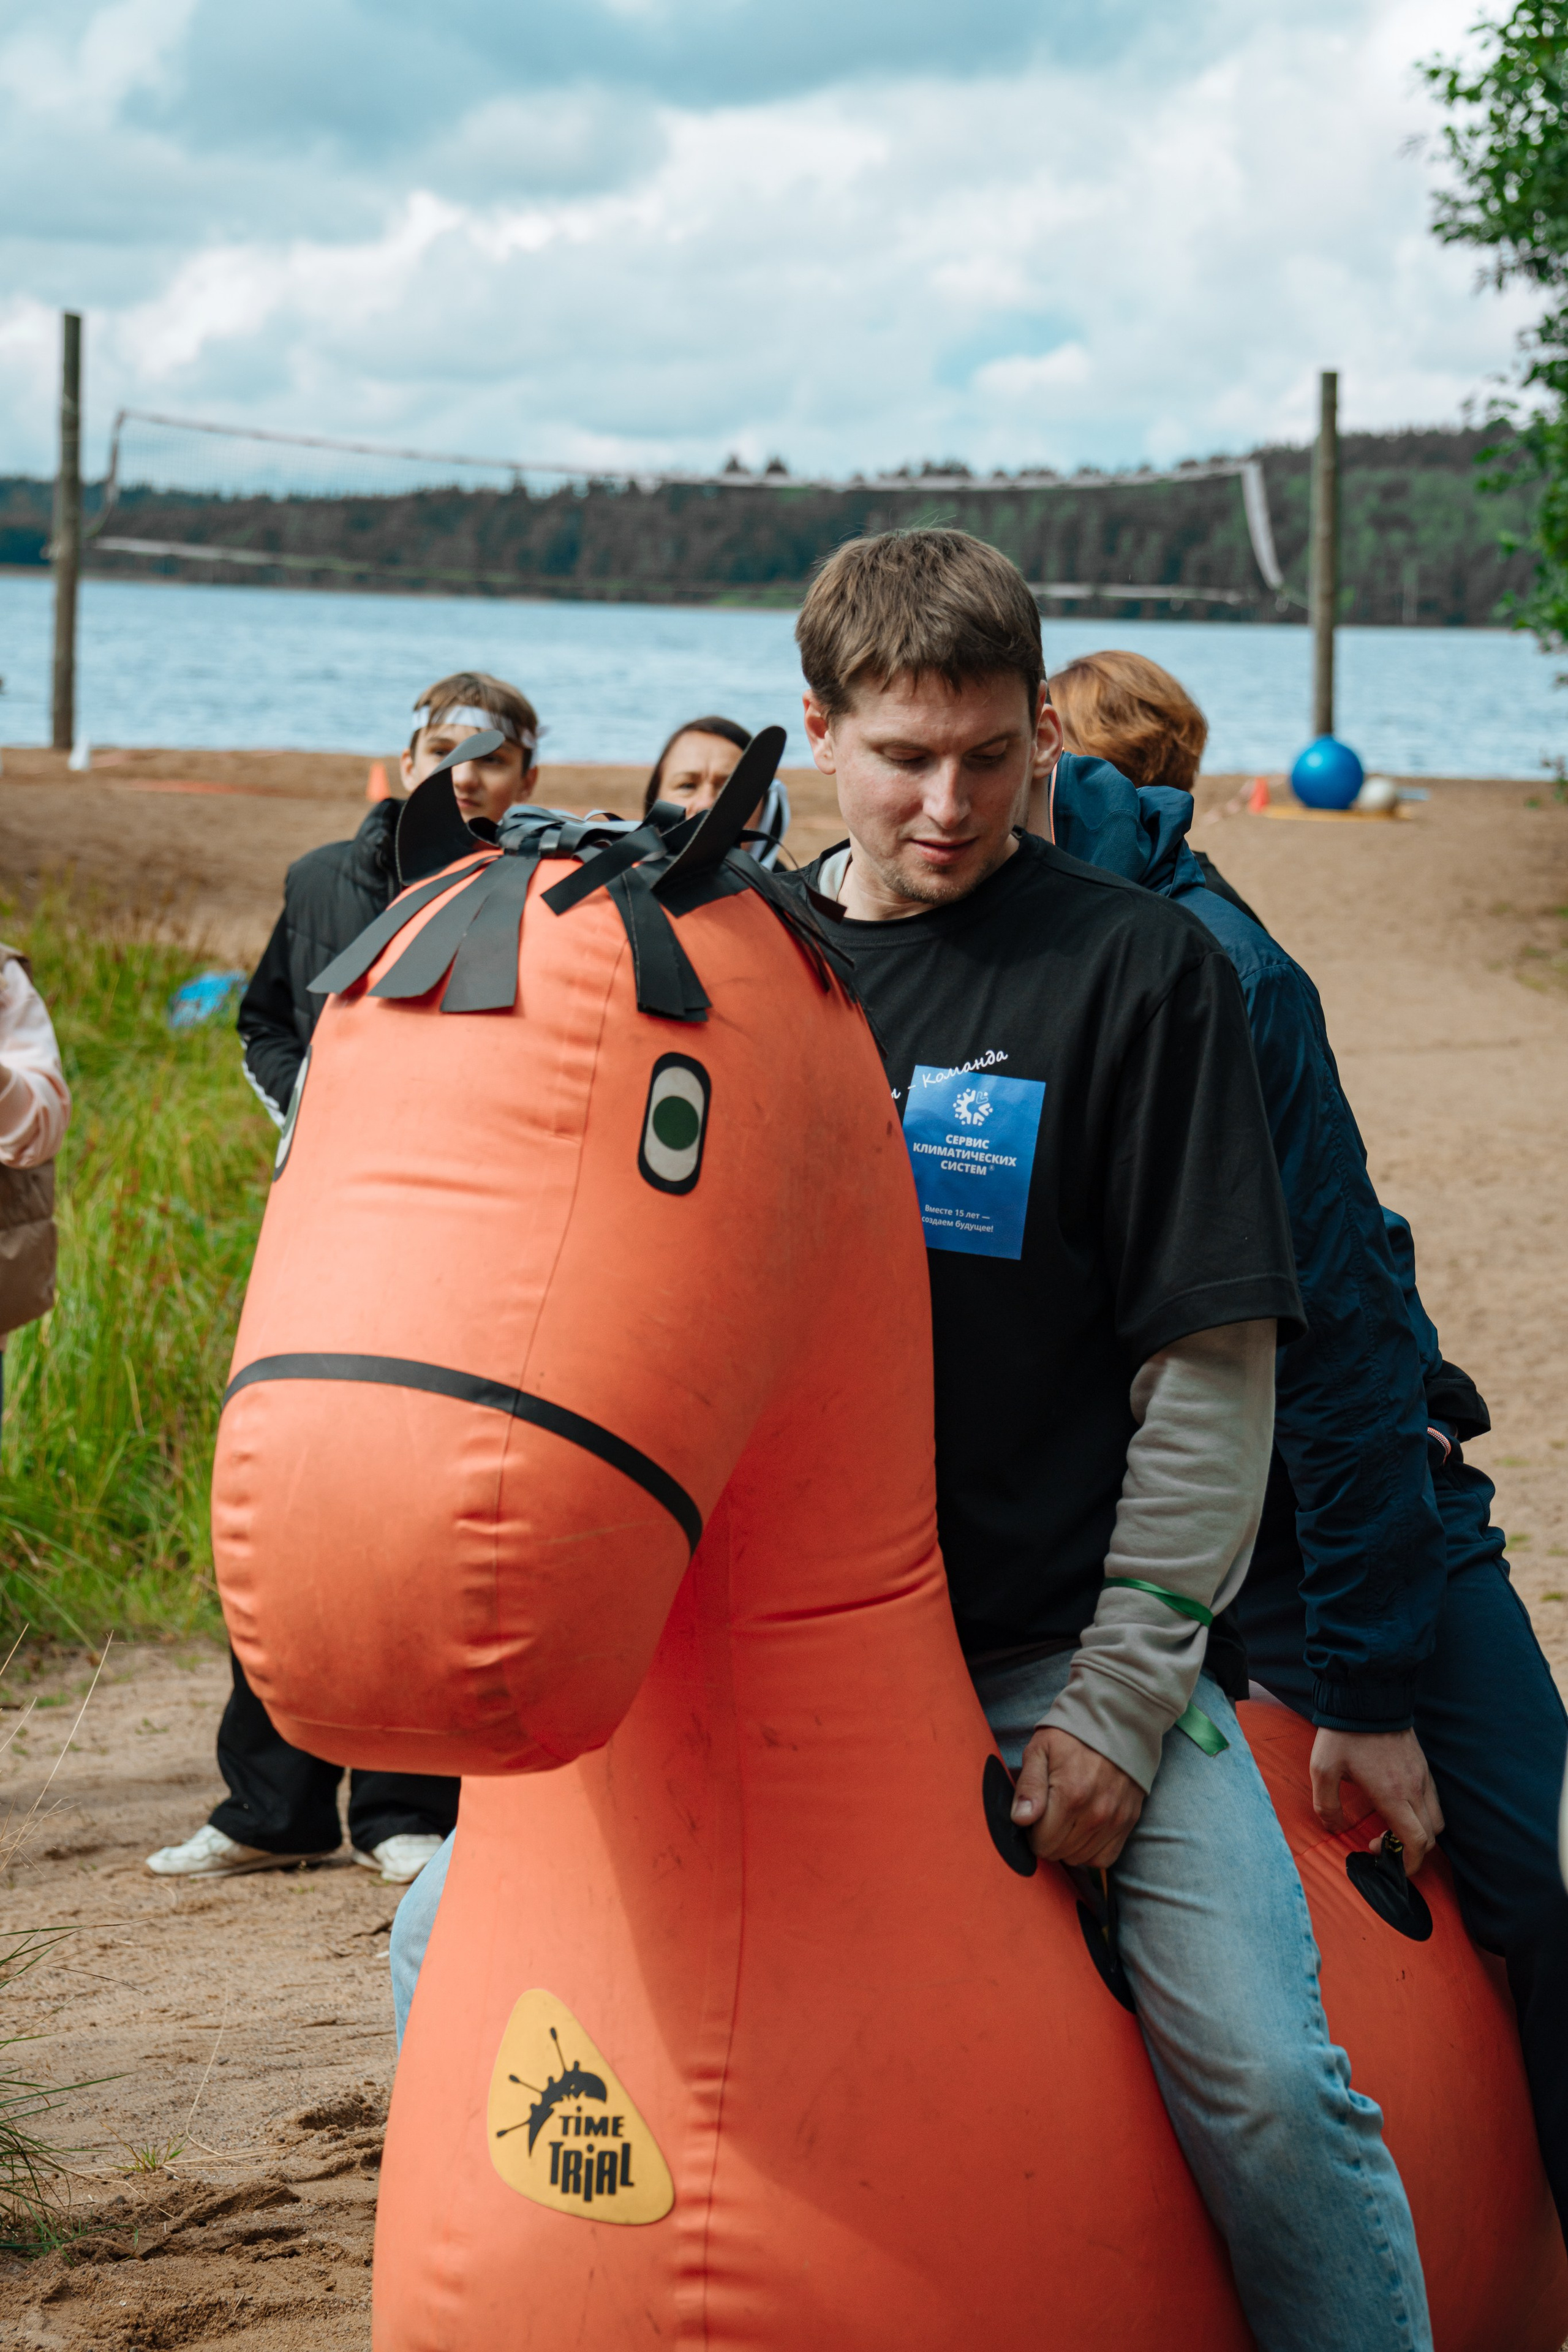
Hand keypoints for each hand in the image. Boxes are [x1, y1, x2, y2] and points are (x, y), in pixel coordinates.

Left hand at [1011, 1725, 1144, 1866]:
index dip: (1031, 1833)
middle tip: (1049, 1815)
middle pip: (1059, 1853)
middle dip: (1048, 1839)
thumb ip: (1029, 1786)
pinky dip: (1091, 1851)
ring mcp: (1114, 1820)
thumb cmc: (1071, 1736)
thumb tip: (1020, 1820)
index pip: (1042, 1843)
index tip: (1034, 1815)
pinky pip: (1105, 1858)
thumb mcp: (1040, 1750)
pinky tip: (1083, 1831)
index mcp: (1070, 1795)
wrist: (1116, 1722)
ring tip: (1066, 1819)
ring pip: (1080, 1858)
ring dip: (1068, 1846)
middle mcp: (1095, 1813)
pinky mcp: (1128, 1822)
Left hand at [1310, 1726, 1444, 1873]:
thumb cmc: (1344, 1734)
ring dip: (1419, 1834)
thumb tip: (1334, 1828)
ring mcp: (1423, 1777)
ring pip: (1436, 1820)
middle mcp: (1415, 1789)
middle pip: (1430, 1837)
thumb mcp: (1322, 1768)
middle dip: (1410, 1853)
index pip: (1416, 1842)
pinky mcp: (1423, 1766)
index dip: (1406, 1863)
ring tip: (1390, 1827)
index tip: (1380, 1856)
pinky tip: (1398, 1807)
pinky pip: (1433, 1801)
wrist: (1367, 1695)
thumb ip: (1326, 1804)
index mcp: (1393, 1795)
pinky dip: (1423, 1815)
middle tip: (1380, 1845)